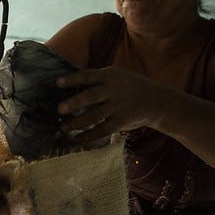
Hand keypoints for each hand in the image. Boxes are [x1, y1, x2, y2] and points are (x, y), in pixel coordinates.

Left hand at [55, 66, 175, 143]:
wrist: (156, 100)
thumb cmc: (130, 86)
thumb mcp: (117, 75)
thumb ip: (97, 78)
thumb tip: (71, 83)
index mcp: (109, 76)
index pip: (87, 76)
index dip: (72, 79)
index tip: (57, 83)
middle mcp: (112, 90)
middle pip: (90, 97)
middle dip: (73, 103)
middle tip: (59, 110)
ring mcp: (118, 106)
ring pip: (94, 116)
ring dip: (77, 123)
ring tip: (63, 127)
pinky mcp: (122, 121)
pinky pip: (103, 130)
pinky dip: (90, 136)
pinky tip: (79, 139)